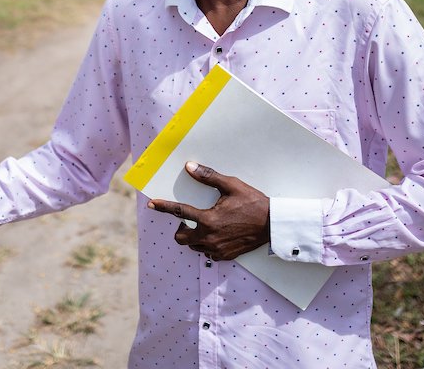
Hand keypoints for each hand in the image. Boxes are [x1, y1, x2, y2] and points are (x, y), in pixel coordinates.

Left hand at [147, 162, 269, 260]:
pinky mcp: (225, 256)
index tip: (152, 204)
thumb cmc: (253, 203)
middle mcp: (209, 237)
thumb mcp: (231, 186)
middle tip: (189, 221)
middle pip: (181, 238)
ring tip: (205, 226)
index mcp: (208, 219)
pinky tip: (217, 235)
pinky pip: (208, 253)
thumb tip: (190, 167)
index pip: (179, 212)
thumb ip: (208, 177)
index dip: (163, 207)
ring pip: (194, 246)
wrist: (272, 224)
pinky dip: (207, 245)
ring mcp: (217, 249)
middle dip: (181, 229)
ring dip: (194, 237)